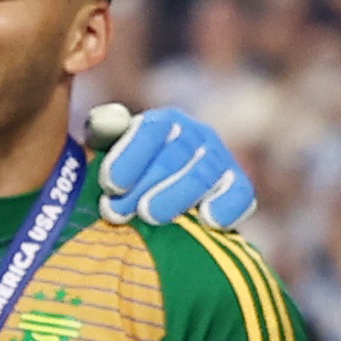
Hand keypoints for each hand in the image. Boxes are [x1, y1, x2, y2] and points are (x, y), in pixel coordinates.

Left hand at [93, 102, 255, 232]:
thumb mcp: (104, 158)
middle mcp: (195, 136)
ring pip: (202, 175)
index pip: (152, 130)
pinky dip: (226, 206)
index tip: (111, 184)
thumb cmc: (120, 184)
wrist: (148, 212)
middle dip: (145, 184)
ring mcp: (218, 162)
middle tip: (117, 211)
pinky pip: (239, 194)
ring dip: (174, 197)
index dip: (131, 156)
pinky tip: (208, 219)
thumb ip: (103, 134)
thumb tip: (100, 121)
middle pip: (176, 155)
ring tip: (150, 216)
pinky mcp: (236, 188)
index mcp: (162, 123)